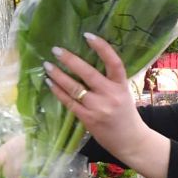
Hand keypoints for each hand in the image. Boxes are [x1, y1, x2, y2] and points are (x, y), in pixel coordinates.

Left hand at [46, 34, 158, 168]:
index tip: (87, 35)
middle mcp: (111, 95)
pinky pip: (69, 102)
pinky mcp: (88, 119)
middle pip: (88, 73)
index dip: (101, 47)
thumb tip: (85, 63)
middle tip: (56, 50)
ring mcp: (98, 108)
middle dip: (70, 60)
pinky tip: (50, 83)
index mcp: (121, 86)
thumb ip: (109, 81)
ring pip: (74, 88)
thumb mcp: (123, 94)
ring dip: (58, 75)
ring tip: (47, 66)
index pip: (114, 63)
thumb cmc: (126, 115)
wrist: (131, 142)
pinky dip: (58, 92)